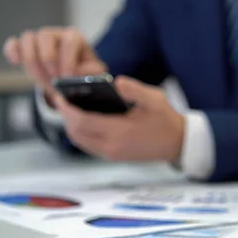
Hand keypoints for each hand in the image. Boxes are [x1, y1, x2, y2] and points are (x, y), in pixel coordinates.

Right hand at [3, 27, 106, 99]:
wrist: (69, 79)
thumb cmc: (82, 73)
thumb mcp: (94, 73)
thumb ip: (92, 73)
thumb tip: (77, 74)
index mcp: (75, 37)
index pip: (69, 40)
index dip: (67, 60)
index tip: (67, 78)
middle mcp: (56, 34)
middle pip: (45, 36)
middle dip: (48, 60)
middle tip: (54, 79)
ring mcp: (38, 40)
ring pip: (28, 38)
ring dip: (32, 61)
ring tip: (41, 79)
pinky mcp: (24, 48)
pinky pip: (13, 43)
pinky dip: (12, 51)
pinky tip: (15, 62)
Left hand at [54, 76, 184, 163]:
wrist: (178, 143)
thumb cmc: (166, 120)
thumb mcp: (155, 99)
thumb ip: (135, 90)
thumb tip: (117, 81)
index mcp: (120, 132)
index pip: (82, 122)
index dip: (67, 110)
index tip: (59, 96)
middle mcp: (111, 147)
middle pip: (76, 134)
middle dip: (66, 117)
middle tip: (62, 100)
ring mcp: (111, 154)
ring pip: (80, 141)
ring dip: (71, 126)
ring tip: (70, 109)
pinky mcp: (113, 156)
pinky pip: (88, 145)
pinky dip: (81, 133)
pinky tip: (84, 119)